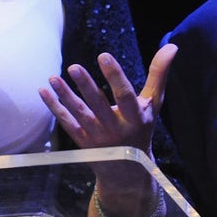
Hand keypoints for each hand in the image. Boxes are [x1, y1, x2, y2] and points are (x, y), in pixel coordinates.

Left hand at [40, 43, 176, 155]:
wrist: (128, 170)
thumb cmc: (142, 127)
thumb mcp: (154, 104)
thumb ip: (159, 74)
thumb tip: (172, 46)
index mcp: (136, 118)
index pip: (124, 95)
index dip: (115, 76)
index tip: (103, 55)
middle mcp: (116, 129)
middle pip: (99, 106)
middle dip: (86, 86)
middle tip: (74, 67)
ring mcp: (97, 137)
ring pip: (79, 115)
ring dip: (65, 96)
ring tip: (53, 77)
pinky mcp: (82, 143)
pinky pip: (66, 122)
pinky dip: (54, 107)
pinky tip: (44, 90)